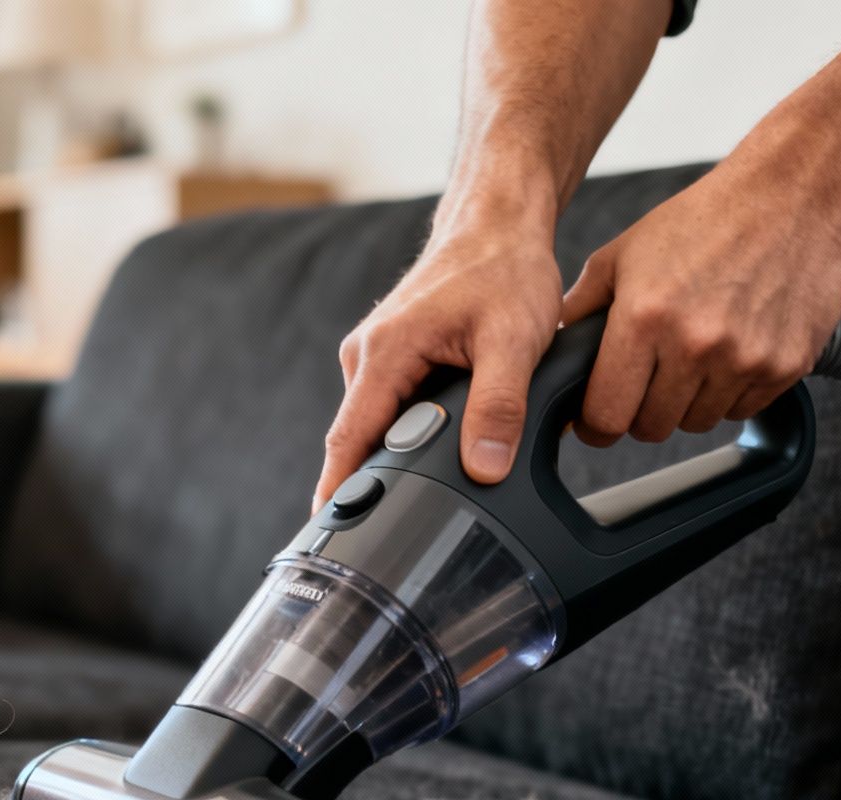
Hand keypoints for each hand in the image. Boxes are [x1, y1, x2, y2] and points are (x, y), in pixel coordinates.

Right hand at [317, 214, 562, 511]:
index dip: (339, 489)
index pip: (349, 439)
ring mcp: (376, 357)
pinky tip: (440, 448)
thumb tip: (485, 468)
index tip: (326, 533)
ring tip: (434, 488)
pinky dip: (411, 433)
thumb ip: (499, 407)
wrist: (498, 225)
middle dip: (379, 483)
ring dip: (401, 456)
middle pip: (360, 440)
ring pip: (379, 426)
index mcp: (384, 353)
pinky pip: (391, 410)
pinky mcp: (393, 359)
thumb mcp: (514, 342)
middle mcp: (366, 356)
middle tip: (402, 529)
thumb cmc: (503, 270)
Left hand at [560, 161, 840, 446]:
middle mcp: (695, 344)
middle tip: (646, 385)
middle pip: (652, 427)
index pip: (606, 414)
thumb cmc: (703, 221)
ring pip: (697, 422)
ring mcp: (744, 358)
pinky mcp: (786, 365)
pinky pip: (742, 409)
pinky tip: (729, 352)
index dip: (595, 425)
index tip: (597, 421)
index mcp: (644, 318)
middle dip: (640, 414)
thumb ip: (582, 308)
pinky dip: (730, 393)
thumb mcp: (623, 255)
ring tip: (691, 358)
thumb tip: (548, 353)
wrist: (792, 196)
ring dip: (687, 404)